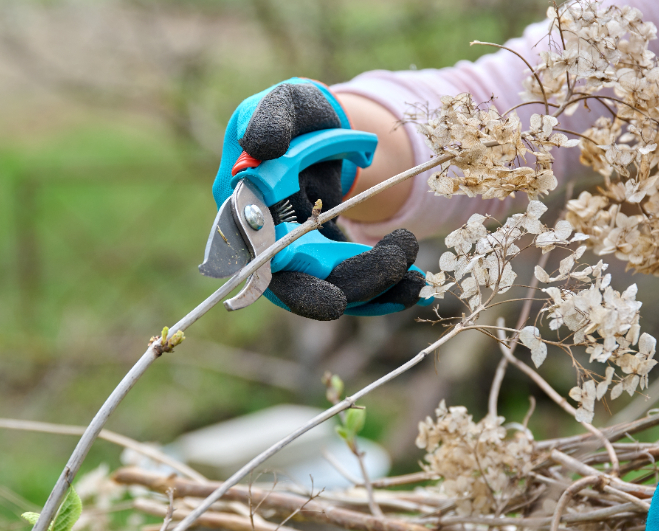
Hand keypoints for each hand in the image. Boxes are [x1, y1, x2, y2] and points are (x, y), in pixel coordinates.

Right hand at [212, 78, 426, 320]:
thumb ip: (271, 117)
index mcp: (242, 206)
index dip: (296, 287)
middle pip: (300, 286)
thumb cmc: (298, 112)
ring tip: (415, 271)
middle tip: (397, 264)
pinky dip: (385, 291)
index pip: (260, 260)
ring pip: (331, 288)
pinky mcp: (325, 260)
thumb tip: (259, 147)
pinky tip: (416, 286)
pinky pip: (351, 285)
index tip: (335, 300)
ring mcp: (295, 255)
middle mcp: (263, 241)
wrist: (322, 126)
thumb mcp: (285, 102)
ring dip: (376, 286)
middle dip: (350, 284)